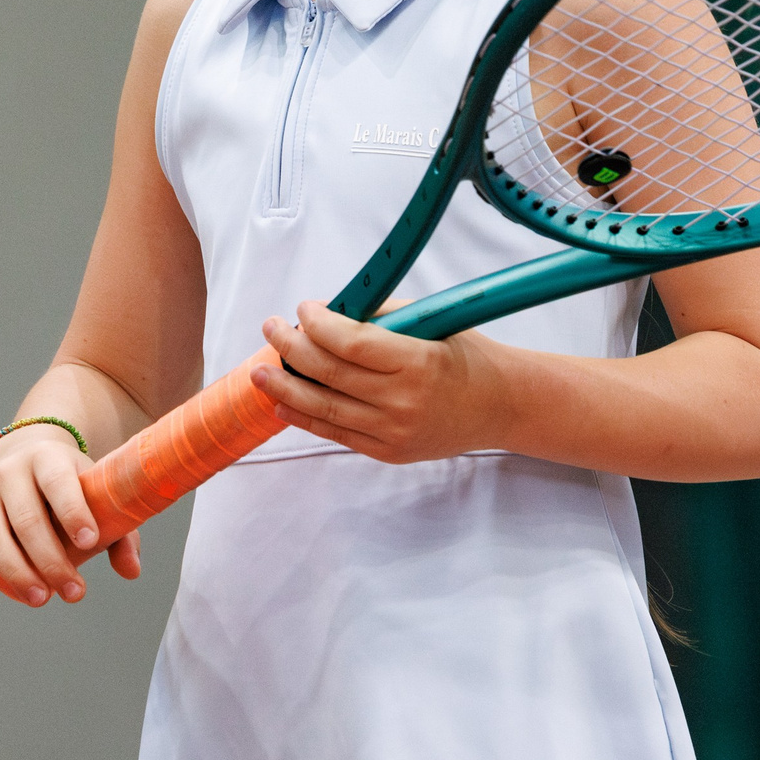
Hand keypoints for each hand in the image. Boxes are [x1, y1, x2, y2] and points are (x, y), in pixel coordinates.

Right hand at [0, 426, 141, 606]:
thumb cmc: (68, 487)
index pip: (59, 483)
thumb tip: (131, 571)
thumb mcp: (95, 493)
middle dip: (51, 561)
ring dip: (15, 572)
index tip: (90, 543)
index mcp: (47, 457)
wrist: (25, 457)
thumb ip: (118, 531)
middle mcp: (9, 469)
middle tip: (75, 593)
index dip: (74, 512)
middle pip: (27, 519)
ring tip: (41, 599)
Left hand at [250, 302, 510, 464]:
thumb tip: (328, 311)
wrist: (499, 406)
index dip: (318, 324)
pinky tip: (283, 402)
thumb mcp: (432, 324)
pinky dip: (305, 417)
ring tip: (259, 370)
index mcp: (418, 361)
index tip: (303, 308)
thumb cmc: (466, 357)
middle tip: (271, 327)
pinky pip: (336, 433)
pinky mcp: (389, 451)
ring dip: (285, 386)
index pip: (351, 341)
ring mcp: (394, 431)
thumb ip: (380, 318)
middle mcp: (404, 400)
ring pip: (324, 407)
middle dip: (291, 347)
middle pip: (329, 373)